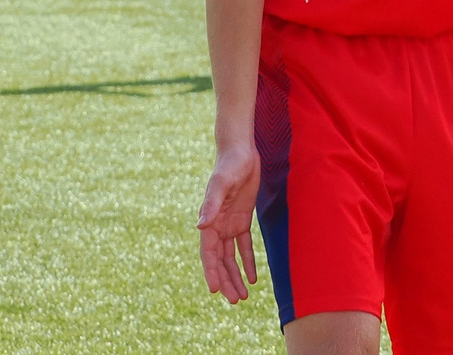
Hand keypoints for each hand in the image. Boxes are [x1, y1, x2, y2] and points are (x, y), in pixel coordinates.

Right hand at [197, 142, 260, 302]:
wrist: (240, 151)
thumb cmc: (229, 165)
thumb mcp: (221, 183)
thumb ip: (212, 204)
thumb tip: (200, 226)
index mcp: (209, 220)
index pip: (208, 253)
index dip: (211, 272)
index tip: (216, 290)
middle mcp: (216, 226)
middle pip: (219, 260)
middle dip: (225, 280)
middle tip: (234, 301)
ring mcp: (228, 224)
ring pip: (230, 257)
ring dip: (235, 276)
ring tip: (242, 297)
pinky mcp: (242, 219)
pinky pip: (243, 246)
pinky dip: (247, 262)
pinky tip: (252, 278)